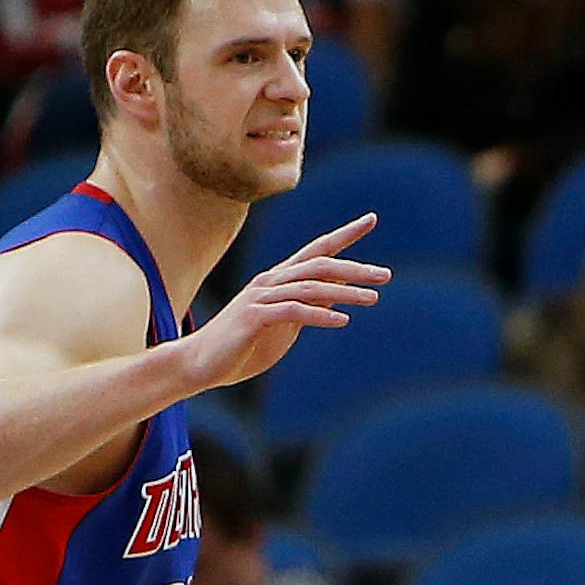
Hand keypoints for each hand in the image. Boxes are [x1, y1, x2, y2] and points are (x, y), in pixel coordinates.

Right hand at [184, 215, 389, 390]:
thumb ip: (309, 304)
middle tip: (385, 275)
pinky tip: (342, 321)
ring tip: (373, 298)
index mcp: (280, 279)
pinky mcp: (253, 317)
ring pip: (310, 287)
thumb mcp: (286, 323)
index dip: (345, 234)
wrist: (198, 365)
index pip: (317, 250)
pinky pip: (292, 311)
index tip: (372, 219)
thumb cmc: (243, 345)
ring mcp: (260, 297)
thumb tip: (339, 293)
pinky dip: (319, 314)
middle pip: (319, 264)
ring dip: (344, 292)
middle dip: (354, 267)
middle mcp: (270, 281)